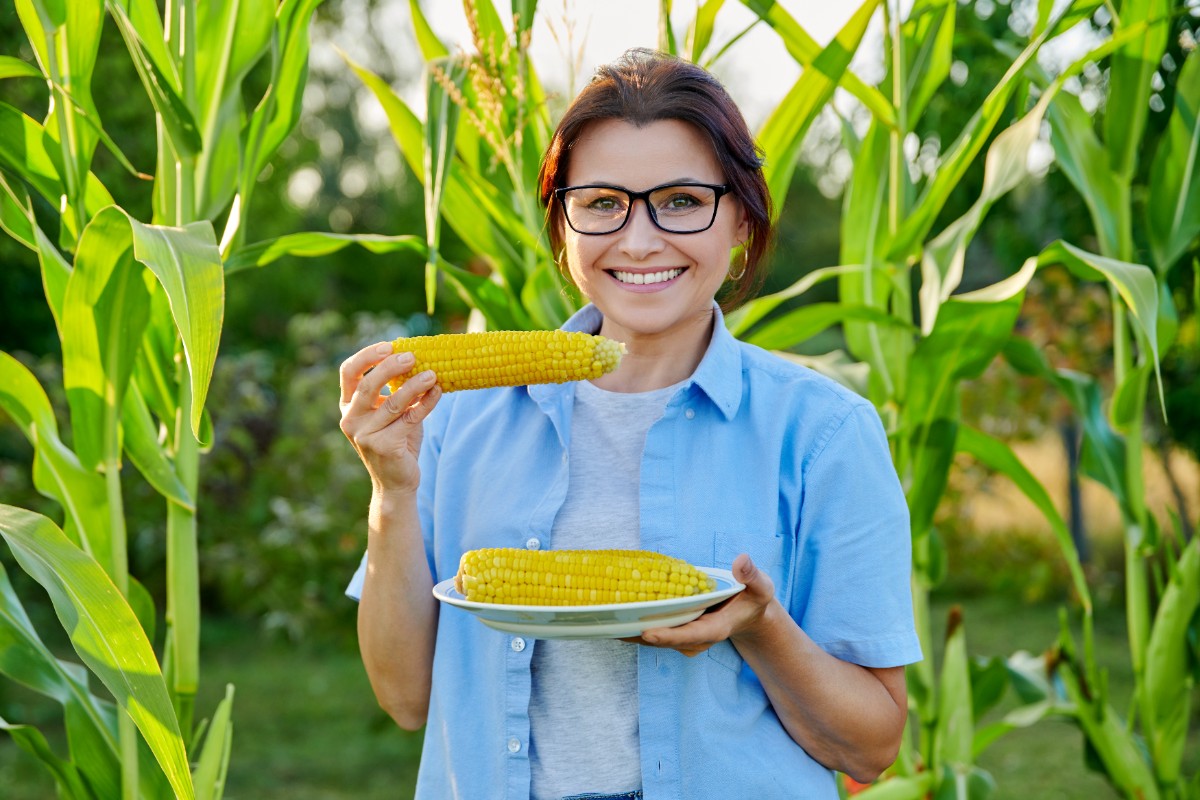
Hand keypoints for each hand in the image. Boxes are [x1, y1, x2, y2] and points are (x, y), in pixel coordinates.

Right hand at [339, 341, 441, 495]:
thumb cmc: (396, 441)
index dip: (367, 356)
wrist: (396, 482)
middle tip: (412, 356)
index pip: (349, 373)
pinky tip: (438, 392)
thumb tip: (418, 359)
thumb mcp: (392, 412)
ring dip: (414, 385)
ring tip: (433, 373)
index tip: (389, 345)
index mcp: (348, 406)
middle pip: (367, 385)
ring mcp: (365, 435)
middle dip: (390, 366)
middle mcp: (351, 419)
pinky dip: (426, 403)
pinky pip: (410, 418)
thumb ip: (397, 389)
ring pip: (393, 403)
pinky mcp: (384, 447)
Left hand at [624, 553, 775, 656]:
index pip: (689, 635)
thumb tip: (741, 560)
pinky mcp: (675, 633)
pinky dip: (634, 625)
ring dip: (630, 631)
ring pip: (653, 639)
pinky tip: (613, 614)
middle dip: (638, 634)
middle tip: (611, 623)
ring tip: (604, 619)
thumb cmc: (753, 599)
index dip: (668, 636)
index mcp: (715, 629)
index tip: (647, 633)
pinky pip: (652, 631)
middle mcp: (696, 639)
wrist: (748, 615)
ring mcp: (684, 639)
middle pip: (663, 640)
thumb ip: (751, 576)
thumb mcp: (760, 587)